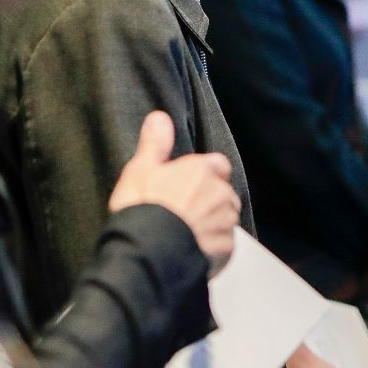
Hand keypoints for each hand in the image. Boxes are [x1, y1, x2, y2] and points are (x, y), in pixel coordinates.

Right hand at [109, 111, 240, 274]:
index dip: (207, 174)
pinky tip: (193, 248)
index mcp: (201, 170)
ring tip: (187, 232)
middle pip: (224, 193)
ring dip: (213, 223)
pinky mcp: (225, 248)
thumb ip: (155, 143)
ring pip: (226, 218)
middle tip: (184, 212)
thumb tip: (159, 118)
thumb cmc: (142, 209)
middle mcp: (219, 193)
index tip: (190, 184)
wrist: (148, 249)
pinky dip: (214, 247)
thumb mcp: (140, 169)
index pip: (218, 165)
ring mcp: (225, 221)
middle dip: (210, 200)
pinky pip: (225, 245)